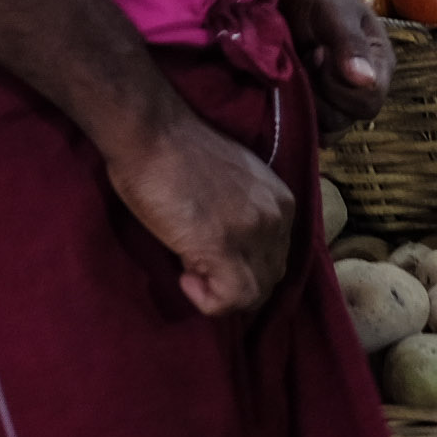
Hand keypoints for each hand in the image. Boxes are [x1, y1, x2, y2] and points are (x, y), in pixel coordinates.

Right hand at [103, 116, 297, 316]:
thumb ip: (246, 214)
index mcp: (282, 201)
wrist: (154, 135)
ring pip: (255, 294)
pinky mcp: (224, 247)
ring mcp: (253, 232)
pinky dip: (208, 301)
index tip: (211, 255)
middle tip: (198, 268)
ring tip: (189, 270)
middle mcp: (277, 217)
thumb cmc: (181, 153)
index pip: (276, 256)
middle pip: (270, 278)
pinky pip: (232, 299)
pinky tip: (184, 279)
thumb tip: (234, 251)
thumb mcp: (236, 183)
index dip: (243, 266)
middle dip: (236, 285)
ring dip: (221, 295)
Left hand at [280, 0, 391, 125]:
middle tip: (310, 55)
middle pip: (352, 115)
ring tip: (303, 65)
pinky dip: (303, 111)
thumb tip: (365, 81)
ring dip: (311, 98)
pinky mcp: (323, 105)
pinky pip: (317, 127)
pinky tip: (295, 83)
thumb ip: (350, 44)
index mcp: (380, 62)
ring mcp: (344, 98)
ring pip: (333, 125)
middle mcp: (367, 85)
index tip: (320, 51)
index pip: (371, 98)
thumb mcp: (334, 13)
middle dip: (324, 90)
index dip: (340, 84)